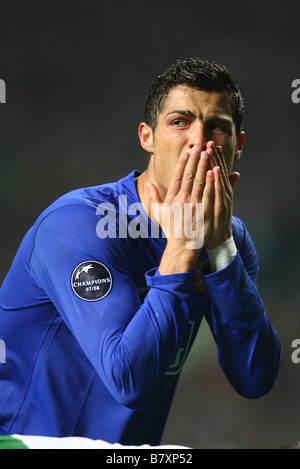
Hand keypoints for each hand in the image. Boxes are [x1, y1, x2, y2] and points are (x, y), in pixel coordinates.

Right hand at [146, 144, 214, 273]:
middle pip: (188, 175)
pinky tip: (214, 170)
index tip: (187, 151)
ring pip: (198, 181)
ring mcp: (193, 206)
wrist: (183, 247)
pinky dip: (210, 181)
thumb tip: (148, 184)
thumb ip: (154, 197)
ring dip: (203, 166)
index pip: (177, 177)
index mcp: (171, 199)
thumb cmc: (172, 230)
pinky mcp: (203, 212)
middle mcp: (181, 201)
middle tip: (199, 145)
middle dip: (194, 159)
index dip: (182, 163)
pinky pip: (207, 193)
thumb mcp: (159, 214)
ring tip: (207, 153)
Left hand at [205, 141, 239, 249]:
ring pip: (217, 179)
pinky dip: (216, 181)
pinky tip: (214, 171)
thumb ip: (227, 187)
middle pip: (216, 171)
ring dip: (215, 164)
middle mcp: (222, 193)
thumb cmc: (213, 222)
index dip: (213, 158)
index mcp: (220, 191)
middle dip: (213, 157)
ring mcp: (221, 200)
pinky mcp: (219, 208)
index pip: (215, 171)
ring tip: (211, 151)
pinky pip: (217, 192)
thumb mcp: (220, 203)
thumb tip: (236, 173)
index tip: (208, 145)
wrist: (216, 240)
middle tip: (209, 142)